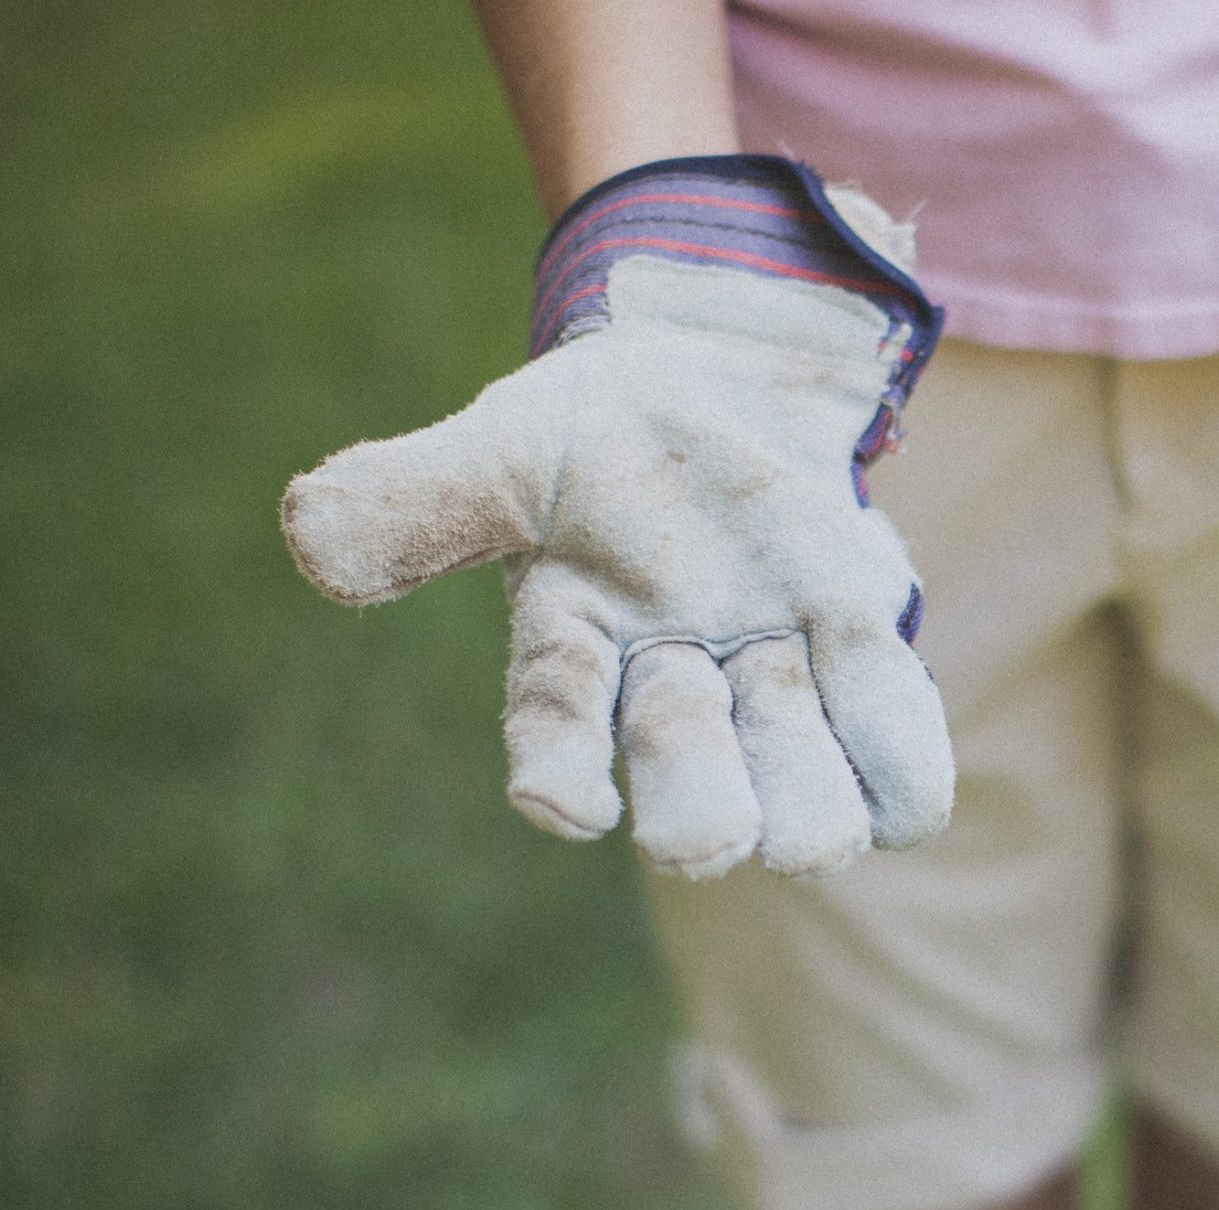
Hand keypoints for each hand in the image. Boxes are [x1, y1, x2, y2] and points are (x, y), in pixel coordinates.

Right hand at [281, 158, 951, 878]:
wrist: (724, 363)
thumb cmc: (600, 426)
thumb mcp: (506, 443)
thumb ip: (415, 497)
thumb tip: (311, 537)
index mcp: (572, 642)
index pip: (554, 726)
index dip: (557, 771)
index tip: (565, 803)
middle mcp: (671, 685)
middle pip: (688, 777)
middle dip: (703, 810)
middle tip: (711, 836)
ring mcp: (770, 672)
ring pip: (797, 781)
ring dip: (810, 802)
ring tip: (820, 822)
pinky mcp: (856, 642)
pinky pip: (887, 730)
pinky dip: (900, 769)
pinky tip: (907, 801)